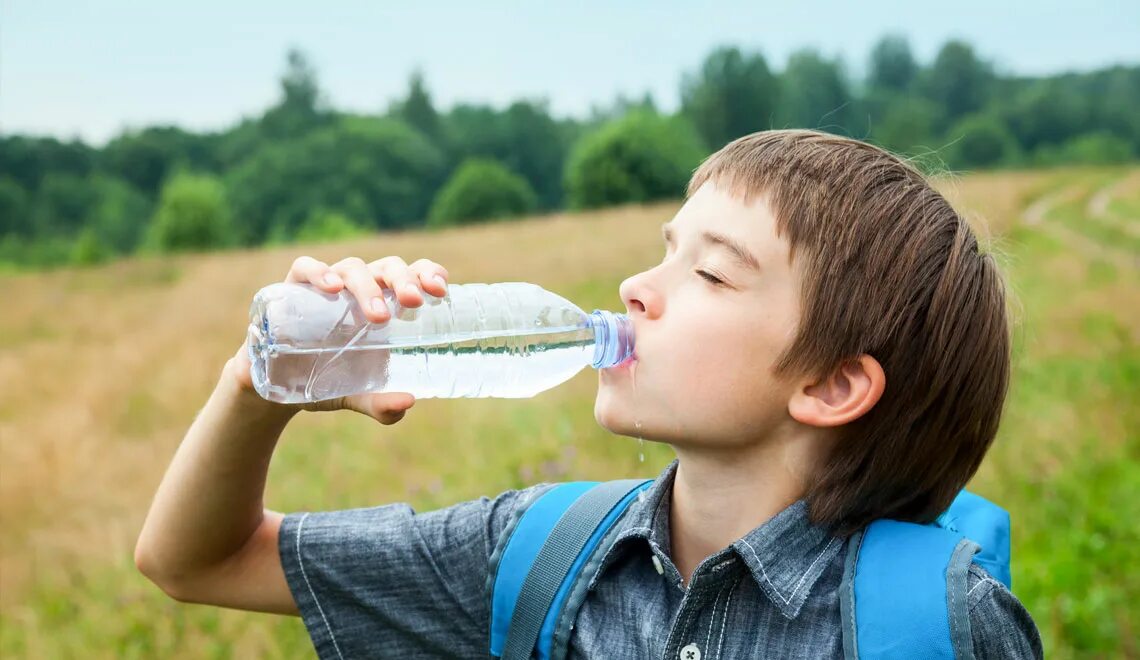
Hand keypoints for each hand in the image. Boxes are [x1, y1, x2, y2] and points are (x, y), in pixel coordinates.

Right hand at [225, 255, 450, 424]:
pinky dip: (319, 273)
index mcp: (386, 304)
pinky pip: (305, 268)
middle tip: (414, 302)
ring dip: (368, 286)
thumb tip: (408, 403)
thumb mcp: (358, 397)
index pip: (413, 275)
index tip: (441, 291)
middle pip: (388, 267)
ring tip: (379, 315)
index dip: (429, 274)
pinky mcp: (292, 289)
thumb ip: (382, 405)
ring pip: (353, 268)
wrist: (277, 389)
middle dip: (404, 280)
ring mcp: (327, 286)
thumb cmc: (329, 381)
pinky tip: (333, 288)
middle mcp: (361, 288)